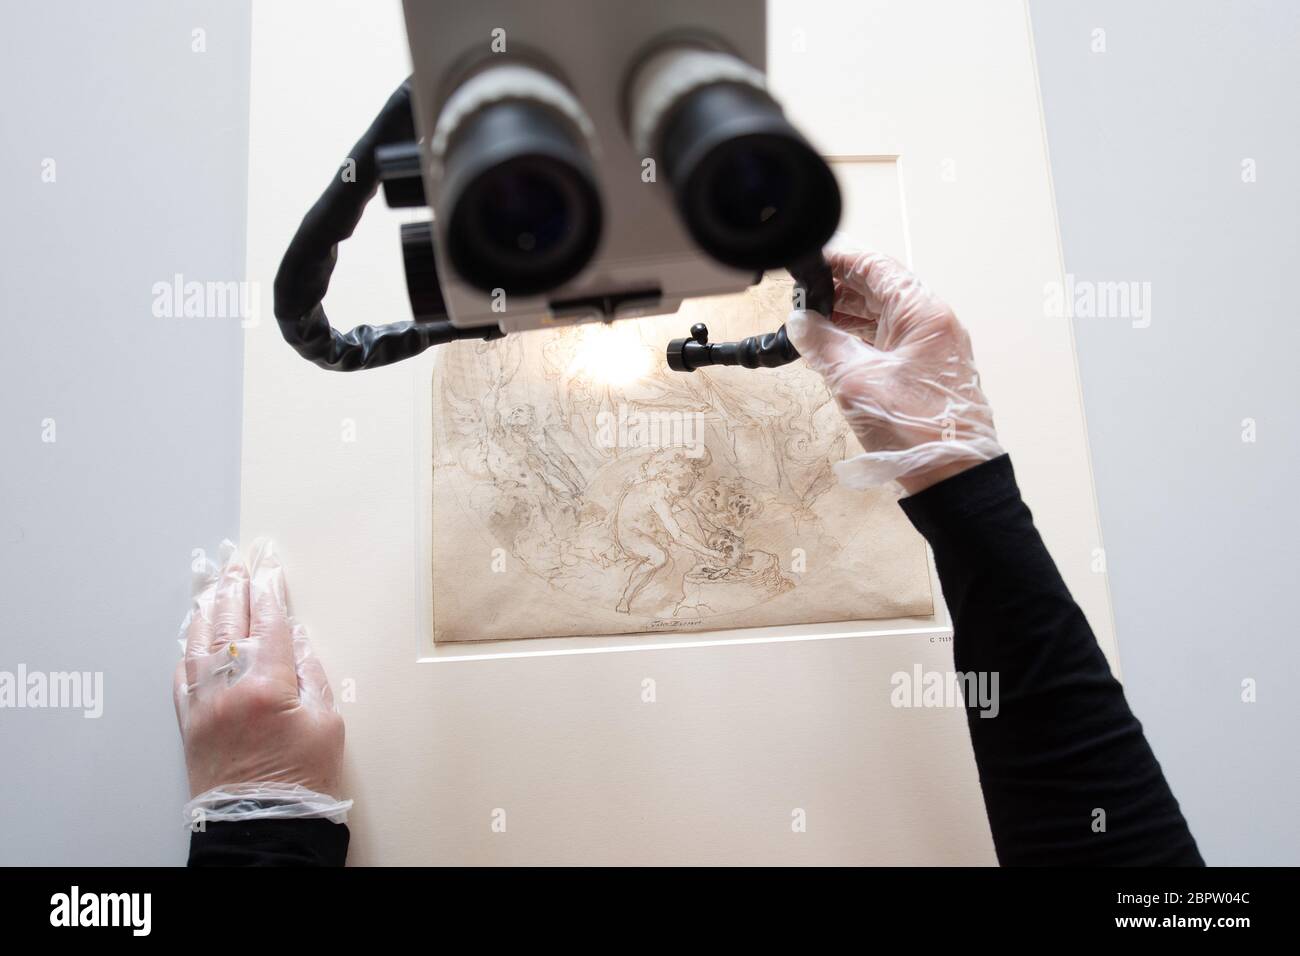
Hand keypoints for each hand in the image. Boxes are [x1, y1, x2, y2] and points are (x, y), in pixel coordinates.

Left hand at [173, 540, 345, 817]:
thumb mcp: (327, 724)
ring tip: (215, 579)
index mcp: (267, 686)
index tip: (271, 565)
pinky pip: (181, 673)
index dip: (270, 588)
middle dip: (236, 585)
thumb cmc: (301, 782)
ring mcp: (203, 704)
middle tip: (241, 558)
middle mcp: (228, 689)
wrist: (263, 826)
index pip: (266, 621)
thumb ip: (311, 675)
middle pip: (228, 621)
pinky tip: (193, 629)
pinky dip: (187, 644)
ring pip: (199, 641)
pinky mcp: (189, 722)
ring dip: (207, 605)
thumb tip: (296, 640)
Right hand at [785, 251, 1003, 492]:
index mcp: (924, 314)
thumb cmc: (917, 430)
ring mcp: (932, 348)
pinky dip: (861, 339)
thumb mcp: (856, 381)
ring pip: (883, 316)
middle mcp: (933, 324)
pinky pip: (889, 341)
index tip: (812, 261)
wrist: (951, 478)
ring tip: (813, 322)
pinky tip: (835, 347)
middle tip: (804, 295)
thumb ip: (824, 345)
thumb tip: (800, 323)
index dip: (841, 261)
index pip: (878, 267)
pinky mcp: (926, 370)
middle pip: (881, 290)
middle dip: (840, 290)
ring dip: (848, 316)